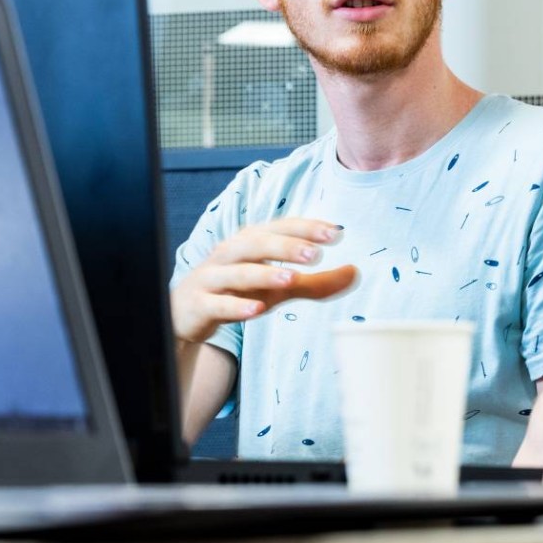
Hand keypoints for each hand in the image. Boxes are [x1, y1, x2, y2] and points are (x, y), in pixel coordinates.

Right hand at [169, 218, 358, 345]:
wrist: (186, 315)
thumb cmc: (238, 292)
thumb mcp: (280, 287)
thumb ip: (316, 281)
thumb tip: (355, 272)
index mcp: (250, 242)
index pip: (279, 228)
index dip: (305, 228)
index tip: (335, 232)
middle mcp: (229, 254)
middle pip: (256, 243)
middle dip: (286, 245)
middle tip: (316, 253)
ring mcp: (212, 278)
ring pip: (237, 271)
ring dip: (264, 272)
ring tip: (292, 277)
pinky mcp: (199, 304)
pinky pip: (218, 303)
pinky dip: (237, 305)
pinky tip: (258, 309)